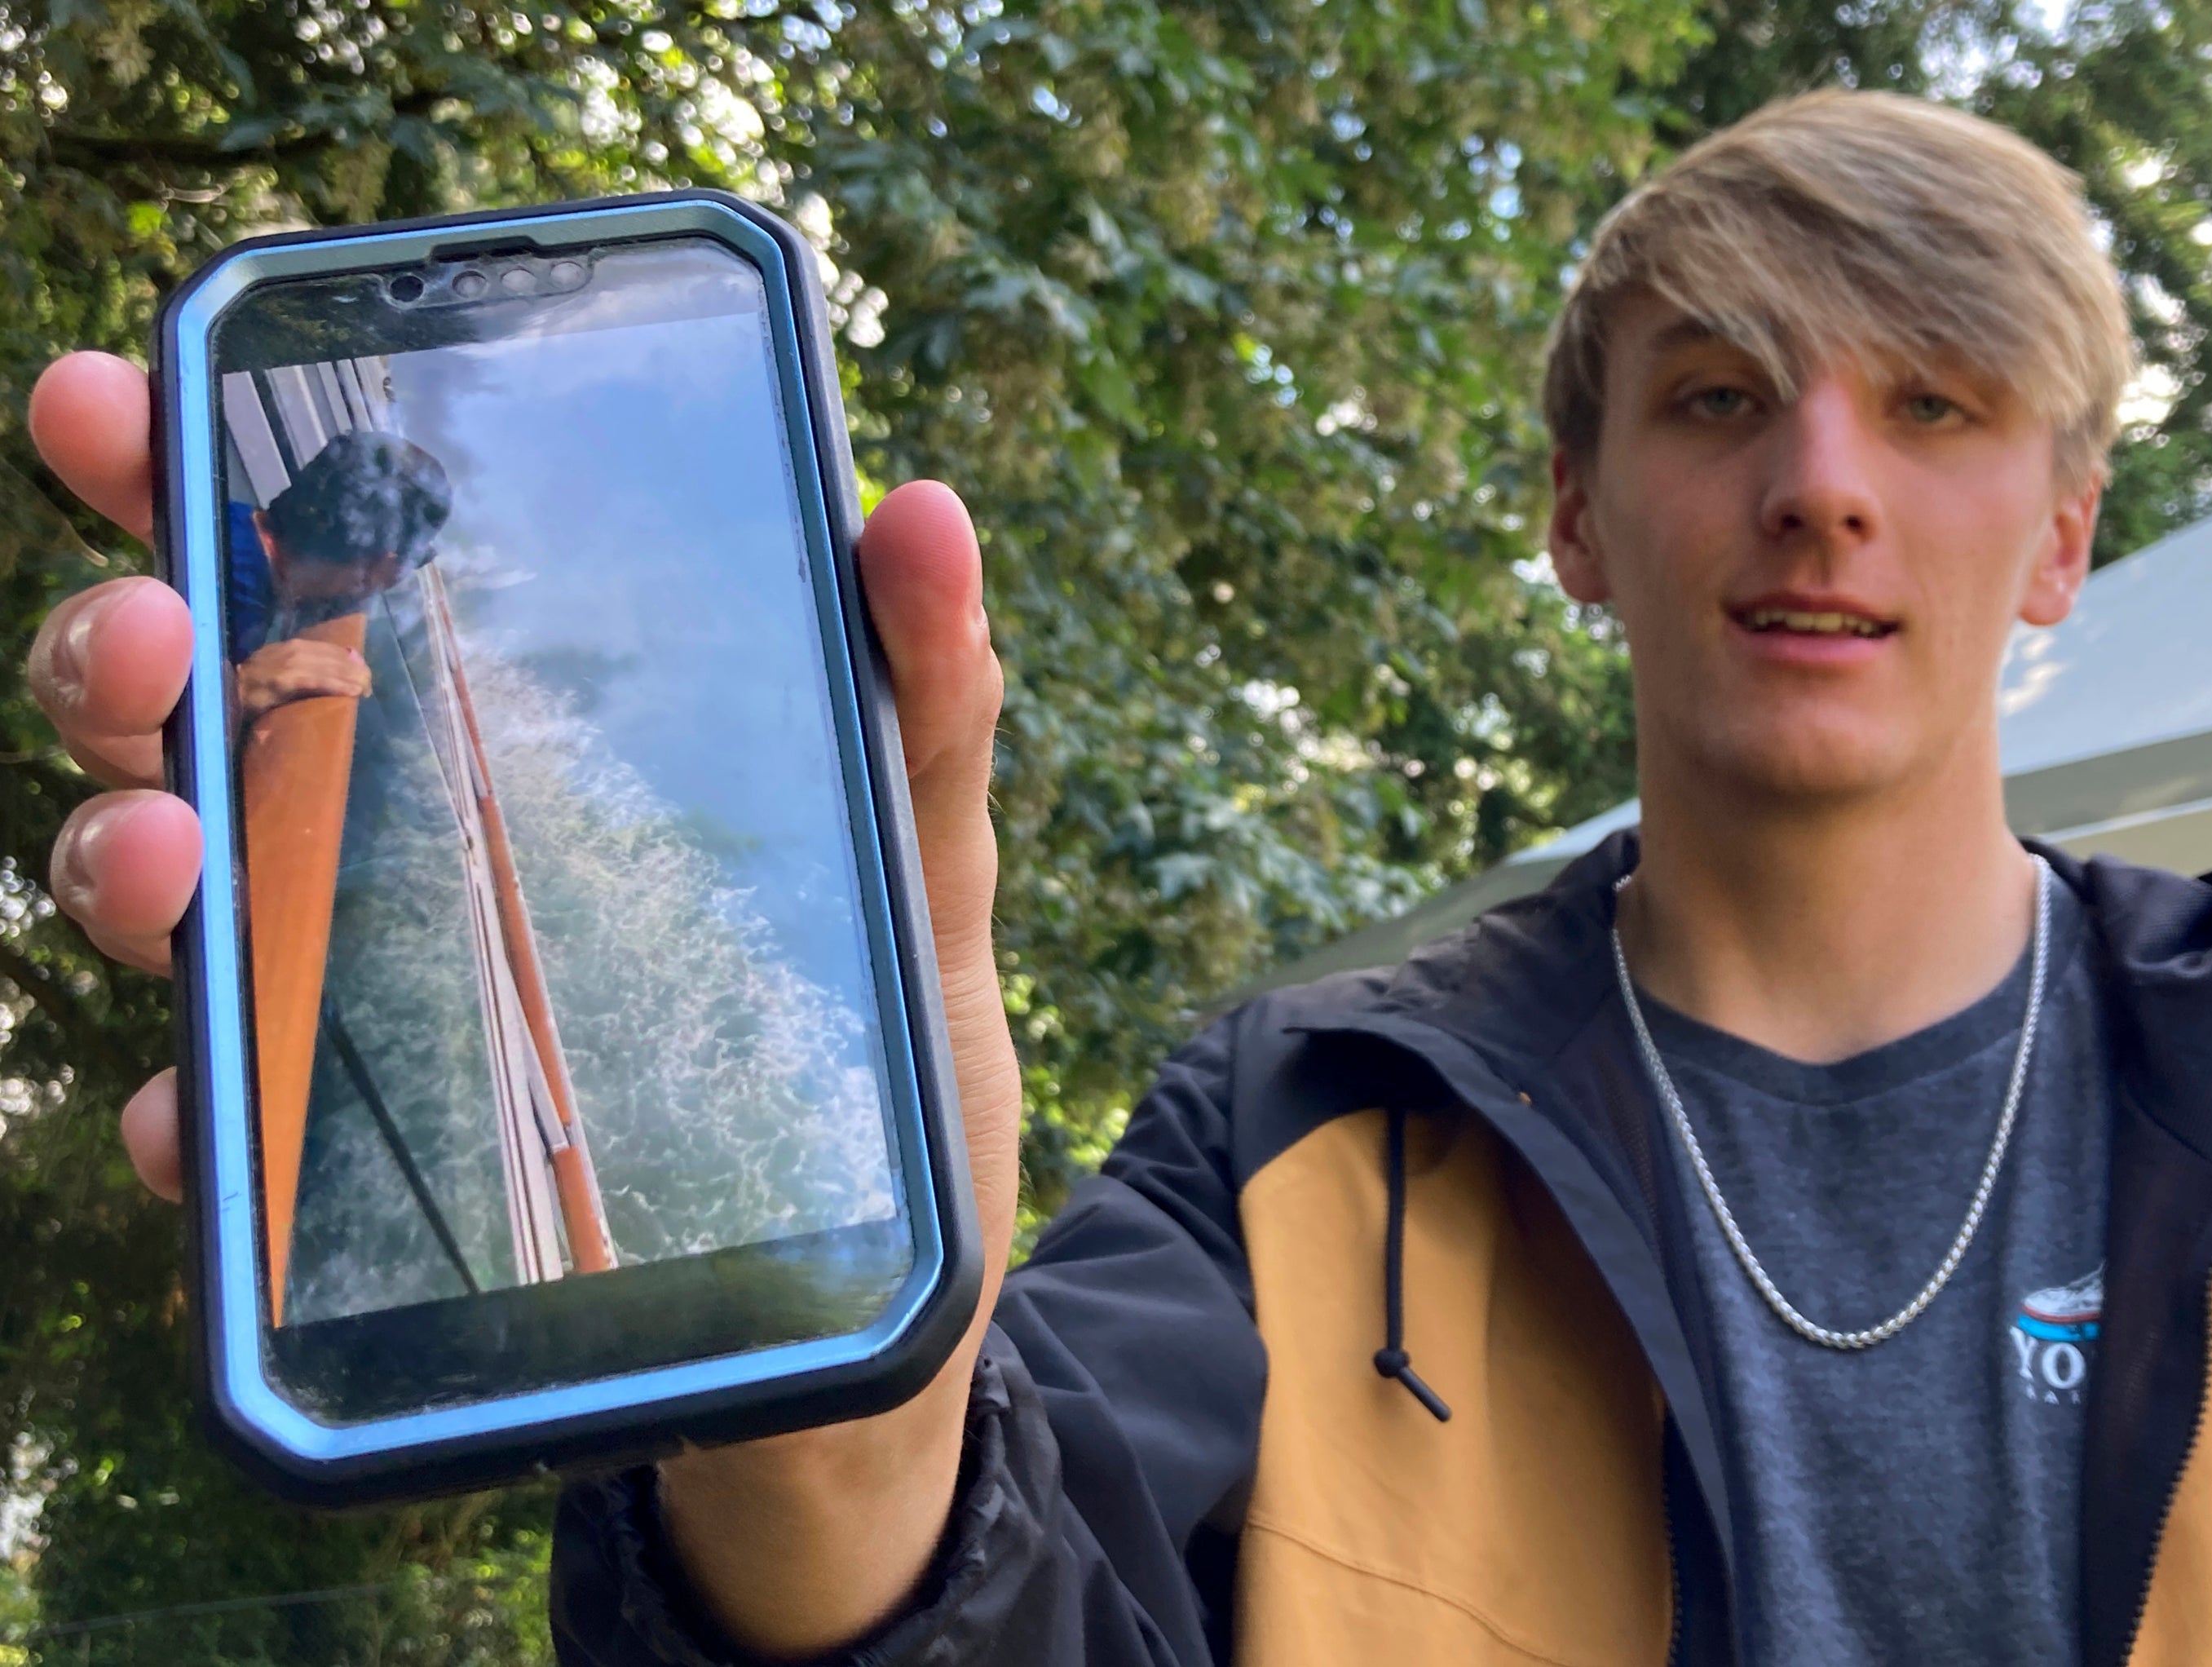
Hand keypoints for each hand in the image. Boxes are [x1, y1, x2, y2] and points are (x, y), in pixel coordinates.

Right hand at [27, 349, 1020, 1652]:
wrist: (858, 1353)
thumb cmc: (878, 1092)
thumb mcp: (922, 889)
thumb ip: (921, 712)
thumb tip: (920, 507)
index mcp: (509, 765)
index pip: (333, 594)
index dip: (204, 483)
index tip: (129, 388)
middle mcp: (404, 873)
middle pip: (204, 725)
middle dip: (124, 644)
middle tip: (150, 622)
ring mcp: (369, 1027)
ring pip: (179, 909)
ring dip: (119, 853)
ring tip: (168, 851)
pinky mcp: (353, 1197)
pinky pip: (223, 1145)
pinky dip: (194, 1121)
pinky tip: (200, 1118)